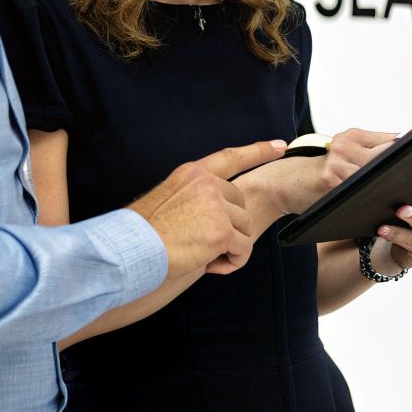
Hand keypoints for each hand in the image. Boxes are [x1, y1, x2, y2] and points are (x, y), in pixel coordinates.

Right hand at [127, 139, 287, 278]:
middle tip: (204, 246)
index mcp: (192, 173)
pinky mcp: (222, 230)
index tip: (280, 146)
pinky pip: (242, 250)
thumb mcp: (166, 199)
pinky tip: (209, 266)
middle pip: (241, 207)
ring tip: (202, 256)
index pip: (231, 157)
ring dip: (229, 248)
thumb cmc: (141, 233)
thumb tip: (213, 212)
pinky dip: (231, 263)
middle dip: (229, 229)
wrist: (130, 250)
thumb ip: (192, 197)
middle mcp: (207, 184)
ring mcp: (216, 205)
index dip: (258, 151)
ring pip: (244, 230)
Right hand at [240, 127, 395, 215]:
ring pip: (375, 172)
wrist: (282, 184)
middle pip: (385, 154)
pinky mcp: (331, 180)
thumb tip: (401, 143)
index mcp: (348, 136)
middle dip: (403, 166)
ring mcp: (337, 162)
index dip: (408, 150)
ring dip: (393, 183)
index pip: (387, 141)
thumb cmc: (316, 173)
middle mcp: (343, 145)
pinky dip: (374, 195)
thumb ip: (368, 148)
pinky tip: (386, 203)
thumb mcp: (341, 154)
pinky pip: (360, 189)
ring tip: (410, 192)